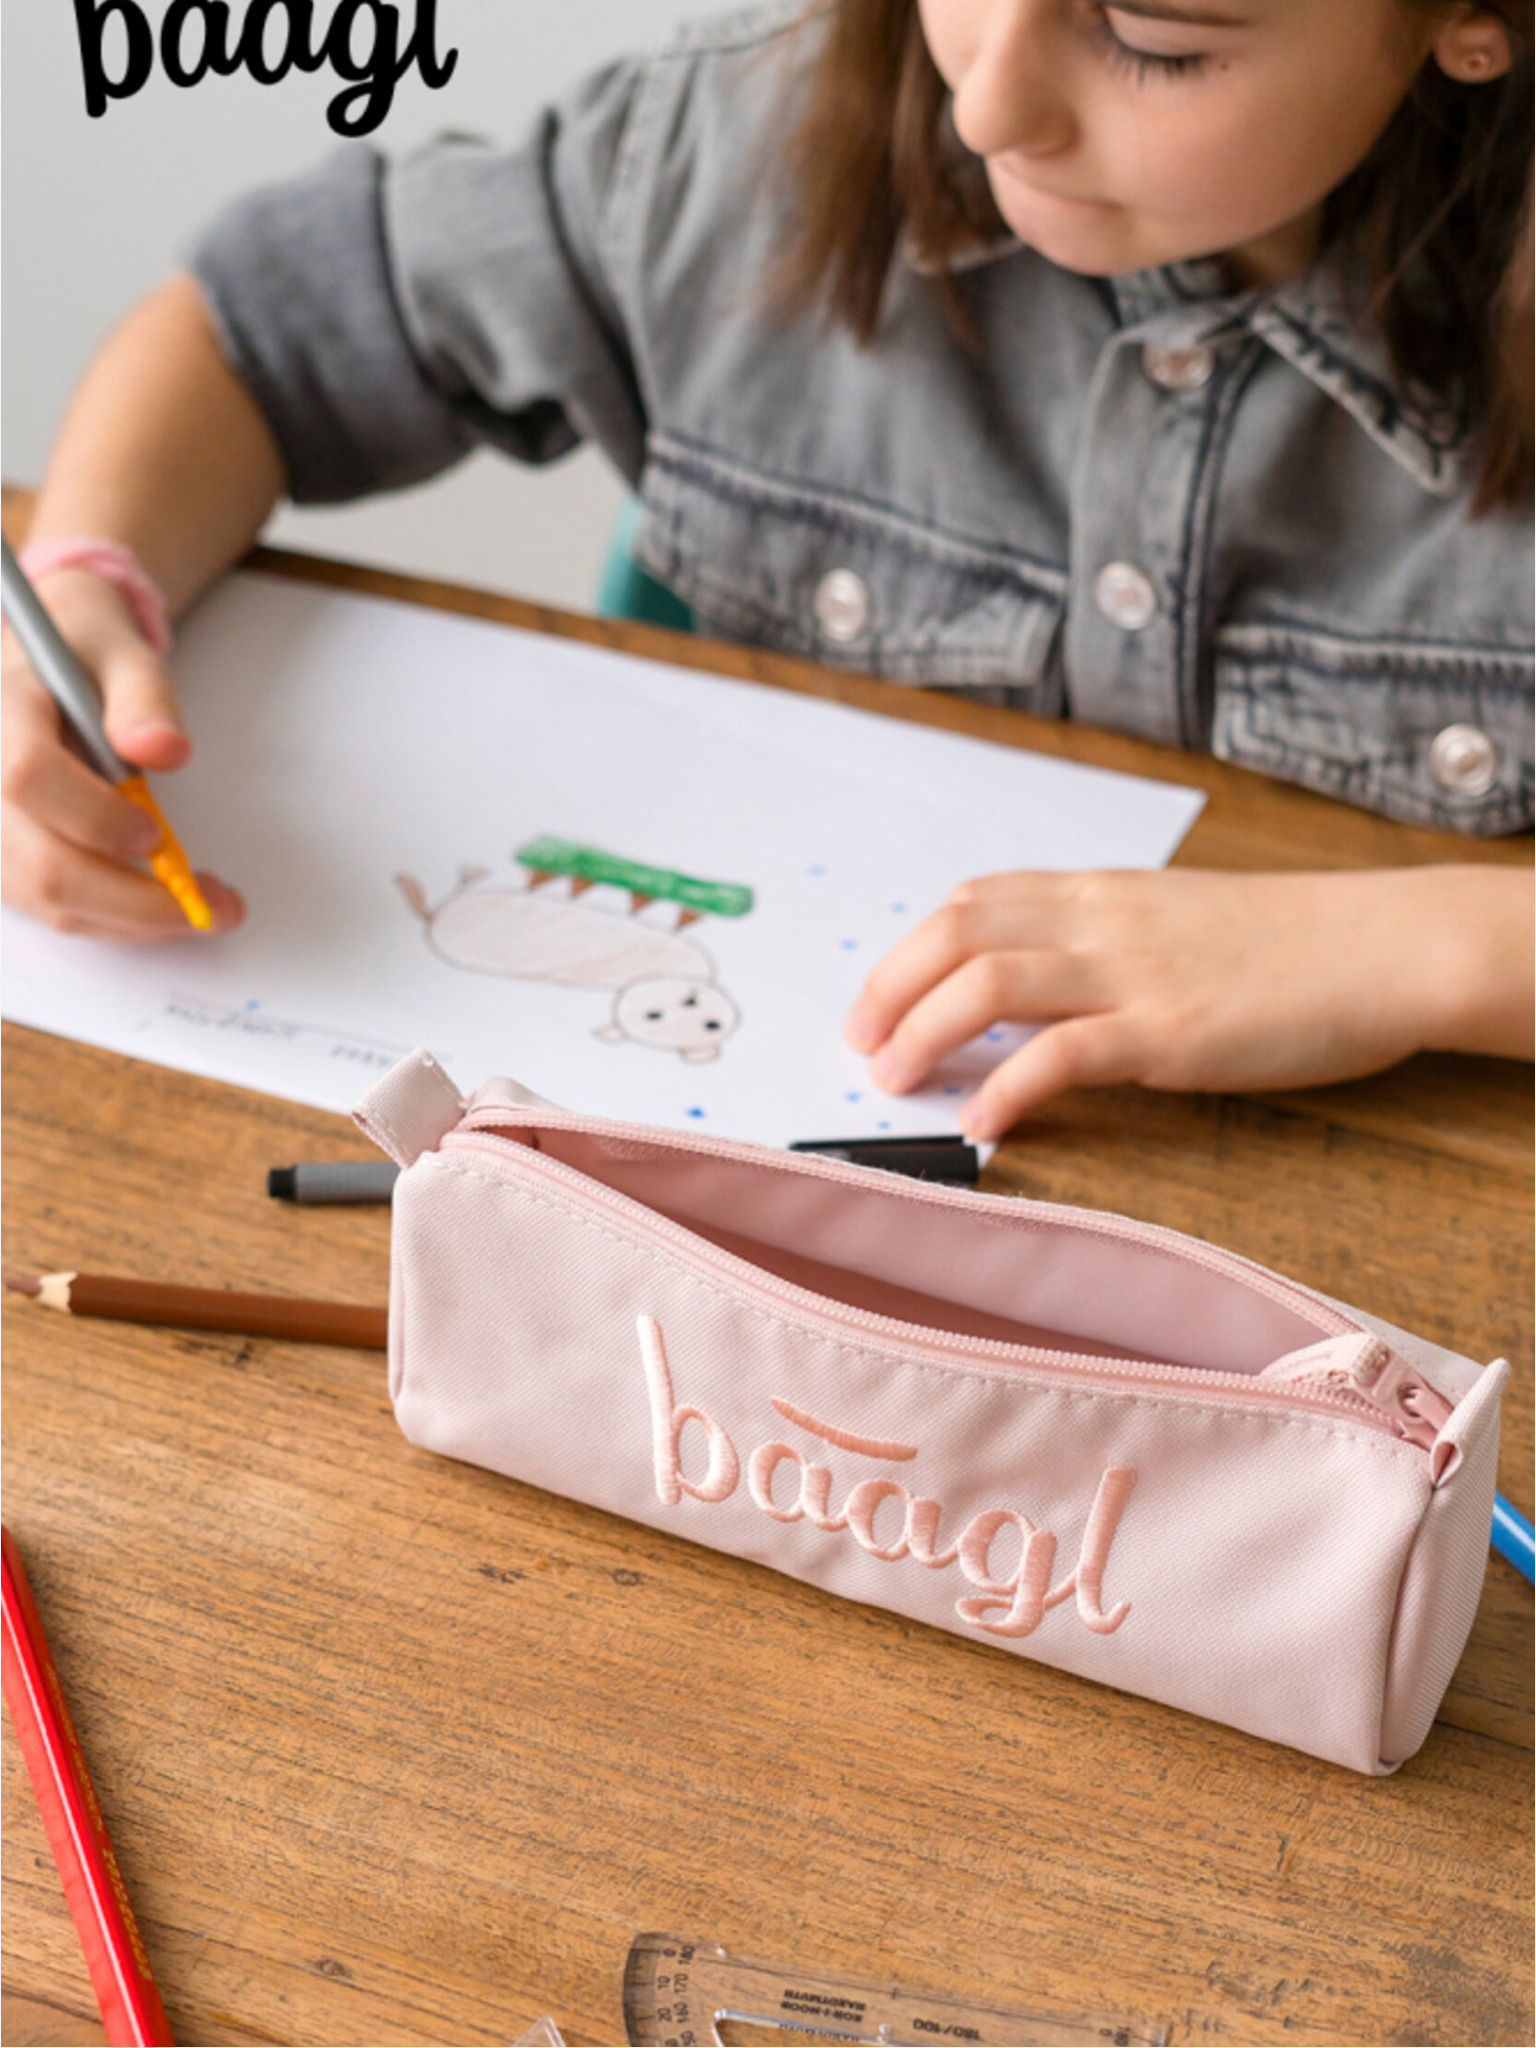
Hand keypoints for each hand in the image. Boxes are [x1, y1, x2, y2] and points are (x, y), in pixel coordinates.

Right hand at [2, 566, 242, 939]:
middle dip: (135, 900)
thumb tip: (165, 751)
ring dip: (131, 919)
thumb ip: (145, 697)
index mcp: (2, 712)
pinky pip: (49, 906)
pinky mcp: (0, 857)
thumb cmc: (81, 653)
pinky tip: (157, 906)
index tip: (155, 835)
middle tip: (209, 905)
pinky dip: (111, 917)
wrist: (37, 661)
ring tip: (198, 909)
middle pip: (41, 864)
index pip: (28, 776)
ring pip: (46, 899)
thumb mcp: (121, 651)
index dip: (95, 817)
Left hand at [843, 866, 1497, 1137]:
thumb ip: (1104, 940)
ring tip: (894, 1083)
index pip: (974, 901)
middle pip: (956, 936)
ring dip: (923, 1035)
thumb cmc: (1291, 943)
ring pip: (988, 986)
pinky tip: (980, 1124)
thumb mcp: (1178, 919)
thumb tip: (1038, 981)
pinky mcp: (1168, 1032)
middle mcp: (1101, 921)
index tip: (875, 998)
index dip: (907, 950)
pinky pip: (1061, 1056)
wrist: (1384, 947)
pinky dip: (1004, 1090)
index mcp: (1101, 892)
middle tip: (860, 1049)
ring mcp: (1132, 974)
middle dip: (889, 991)